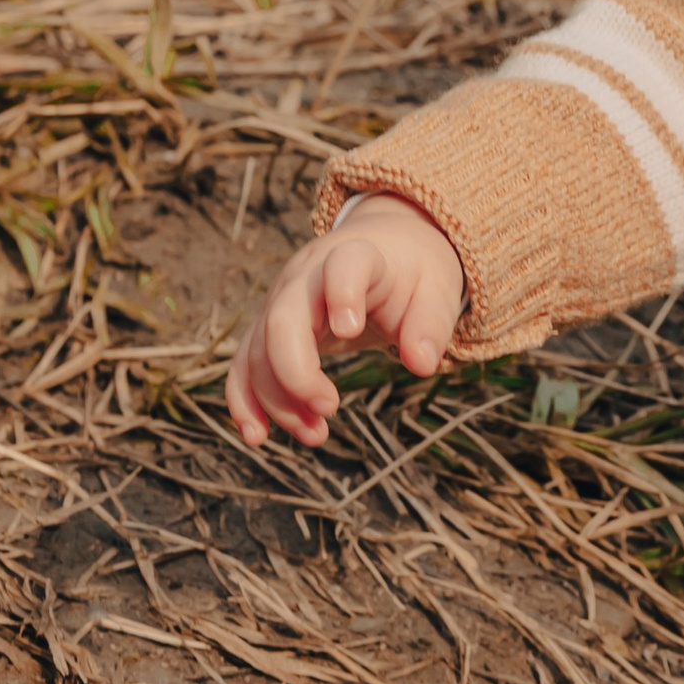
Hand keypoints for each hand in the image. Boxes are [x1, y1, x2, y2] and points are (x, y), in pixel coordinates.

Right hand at [225, 196, 466, 449]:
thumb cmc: (412, 272)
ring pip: (260, 350)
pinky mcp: (270, 328)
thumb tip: (422, 365)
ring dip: (279, 399)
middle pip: (283, 319)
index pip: (341, 266)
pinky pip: (246, 363)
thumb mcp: (438, 290)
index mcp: (355, 256)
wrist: (384, 248)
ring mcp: (281, 301)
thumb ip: (431, 325)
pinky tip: (257, 435)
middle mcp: (307, 276)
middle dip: (296, 372)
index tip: (349, 330)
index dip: (341, 294)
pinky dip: (245, 400)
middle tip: (330, 408)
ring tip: (316, 435)